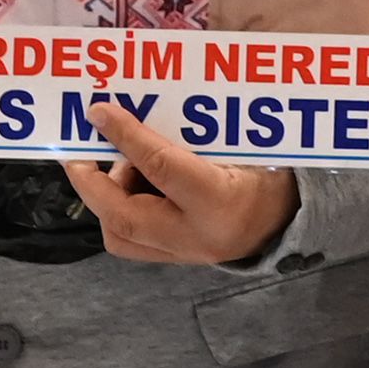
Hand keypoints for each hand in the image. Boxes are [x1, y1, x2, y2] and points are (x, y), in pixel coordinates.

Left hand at [67, 102, 296, 265]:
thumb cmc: (267, 171)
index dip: (125, 136)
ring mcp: (185, 256)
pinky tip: (133, 183)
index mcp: (221, 202)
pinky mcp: (175, 260)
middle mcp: (198, 237)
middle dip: (92, 184)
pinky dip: (120, 209)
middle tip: (79, 154)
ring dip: (108, 198)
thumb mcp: (238, 144)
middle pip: (125, 217)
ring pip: (121, 235)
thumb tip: (136, 107)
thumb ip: (190, 131)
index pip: (161, 167)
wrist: (290, 219)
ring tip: (121, 164)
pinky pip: (131, 241)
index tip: (98, 112)